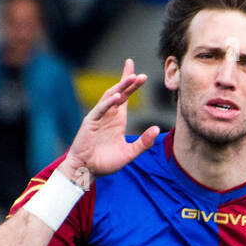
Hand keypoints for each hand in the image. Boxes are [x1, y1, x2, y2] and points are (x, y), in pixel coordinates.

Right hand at [59, 58, 159, 188]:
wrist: (87, 171)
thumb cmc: (105, 162)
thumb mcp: (129, 153)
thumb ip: (144, 142)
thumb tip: (157, 128)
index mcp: (117, 119)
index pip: (125, 97)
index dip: (131, 85)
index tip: (140, 74)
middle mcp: (108, 115)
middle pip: (119, 93)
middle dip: (129, 82)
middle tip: (141, 75)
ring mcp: (98, 117)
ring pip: (110, 97)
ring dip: (120, 87)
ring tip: (132, 78)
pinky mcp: (90, 123)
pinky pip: (100, 110)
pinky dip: (108, 103)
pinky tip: (117, 97)